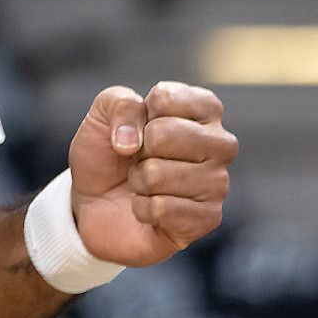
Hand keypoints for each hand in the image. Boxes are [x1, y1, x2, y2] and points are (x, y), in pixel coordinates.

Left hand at [69, 81, 237, 267]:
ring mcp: (218, 183)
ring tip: (144, 183)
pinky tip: (150, 208)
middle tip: (139, 160)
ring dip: (138, 181)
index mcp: (203, 110)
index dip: (138, 115)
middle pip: (164, 134)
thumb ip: (119, 104)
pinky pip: (161, 208)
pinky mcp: (209, 219)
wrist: (97, 203)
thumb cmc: (109, 154)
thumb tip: (133, 140)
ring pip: (159, 174)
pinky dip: (142, 209)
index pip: (165, 98)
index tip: (140, 127)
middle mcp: (220, 144)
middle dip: (137, 150)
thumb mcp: (102, 115)